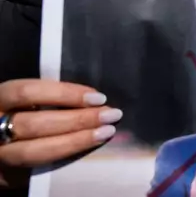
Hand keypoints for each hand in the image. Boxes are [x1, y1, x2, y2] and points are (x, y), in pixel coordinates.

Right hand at [0, 79, 121, 188]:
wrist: (1, 144)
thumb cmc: (20, 114)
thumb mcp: (26, 101)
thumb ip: (48, 98)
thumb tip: (93, 100)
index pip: (27, 92)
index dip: (64, 93)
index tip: (98, 98)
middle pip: (35, 124)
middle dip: (78, 119)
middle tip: (111, 115)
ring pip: (34, 151)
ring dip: (75, 141)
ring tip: (105, 133)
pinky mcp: (5, 176)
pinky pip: (36, 170)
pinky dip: (65, 160)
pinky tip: (87, 153)